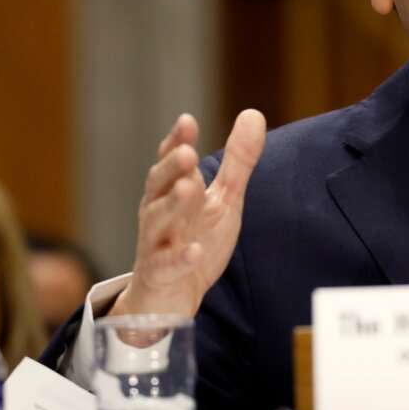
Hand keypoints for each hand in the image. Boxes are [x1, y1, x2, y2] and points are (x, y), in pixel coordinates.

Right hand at [110, 109, 266, 318]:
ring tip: (188, 190)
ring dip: (172, 206)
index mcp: (173, 189)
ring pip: (157, 221)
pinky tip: (194, 252)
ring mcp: (155, 243)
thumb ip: (238, 161)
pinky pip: (166, 265)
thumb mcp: (224, 198)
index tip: (187, 122)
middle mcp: (159, 211)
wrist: (173, 295)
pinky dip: (179, 258)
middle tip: (187, 154)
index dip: (176, 141)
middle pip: (158, 186)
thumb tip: (253, 114)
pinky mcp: (159, 274)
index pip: (171, 160)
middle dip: (171, 169)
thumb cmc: (195, 238)